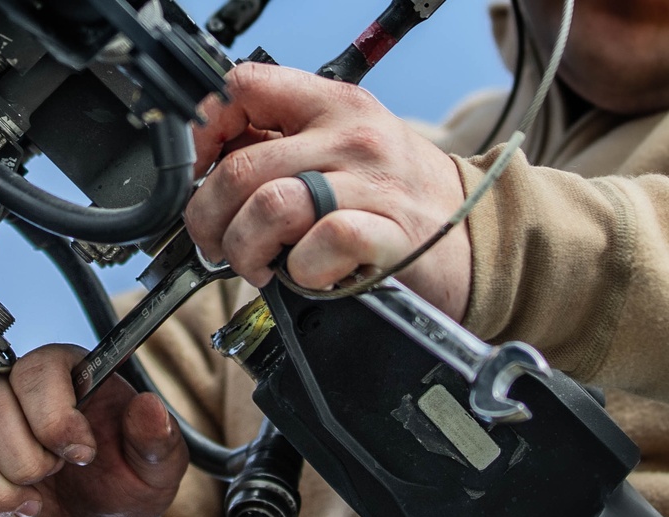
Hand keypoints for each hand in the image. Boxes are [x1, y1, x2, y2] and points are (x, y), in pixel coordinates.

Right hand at [0, 344, 188, 516]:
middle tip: (51, 482)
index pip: (36, 372)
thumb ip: (157, 439)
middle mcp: (13, 387)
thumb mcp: (155, 467)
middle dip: (22, 462)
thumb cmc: (121, 481)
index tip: (82, 456)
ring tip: (29, 510)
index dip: (54, 419)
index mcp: (65, 372)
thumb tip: (150, 409)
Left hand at [185, 62, 471, 321]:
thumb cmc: (396, 197)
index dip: (200, 132)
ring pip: (268, 206)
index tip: (193, 173)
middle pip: (240, 167)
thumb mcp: (343, 147)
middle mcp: (352, 136)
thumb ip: (283, 145)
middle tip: (215, 243)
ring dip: (245, 249)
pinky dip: (299, 271)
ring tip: (257, 265)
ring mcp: (372, 184)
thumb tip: (204, 168)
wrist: (476, 236)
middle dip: (207, 218)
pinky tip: (306, 276)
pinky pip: (320, 244)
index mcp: (333, 105)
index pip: (243, 87)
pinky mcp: (389, 233)